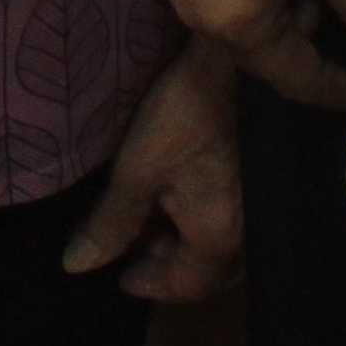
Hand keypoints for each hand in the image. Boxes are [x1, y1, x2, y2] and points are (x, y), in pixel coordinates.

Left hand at [62, 36, 242, 301]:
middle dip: (170, 263)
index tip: (122, 278)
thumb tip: (75, 267)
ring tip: (153, 216)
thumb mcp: (138, 169)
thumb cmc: (184, 115)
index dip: (151, 284)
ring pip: (225, 244)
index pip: (188, 285)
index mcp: (219, 237)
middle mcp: (251, 232)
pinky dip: (208, 219)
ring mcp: (265, 207)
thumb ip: (110, 223)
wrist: (241, 60)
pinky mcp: (270, 181)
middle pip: (210, 269)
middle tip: (134, 245)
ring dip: (189, 240)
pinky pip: (238, 219)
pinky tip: (185, 196)